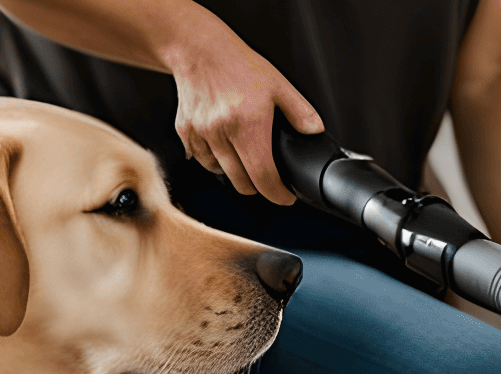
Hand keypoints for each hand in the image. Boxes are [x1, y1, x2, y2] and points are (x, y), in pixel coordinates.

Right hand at [165, 31, 323, 204]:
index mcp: (248, 124)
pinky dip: (215, 160)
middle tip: (267, 176)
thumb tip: (315, 131)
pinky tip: (223, 146)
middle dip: (258, 186)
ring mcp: (201, 135)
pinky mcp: (185, 133)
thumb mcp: (277, 85)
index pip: (263, 177)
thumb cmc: (237, 65)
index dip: (276, 193)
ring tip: (243, 156)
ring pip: (221, 173)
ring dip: (235, 172)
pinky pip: (201, 160)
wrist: (199, 51)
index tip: (284, 197)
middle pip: (242, 182)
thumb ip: (299, 111)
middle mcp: (222, 132)